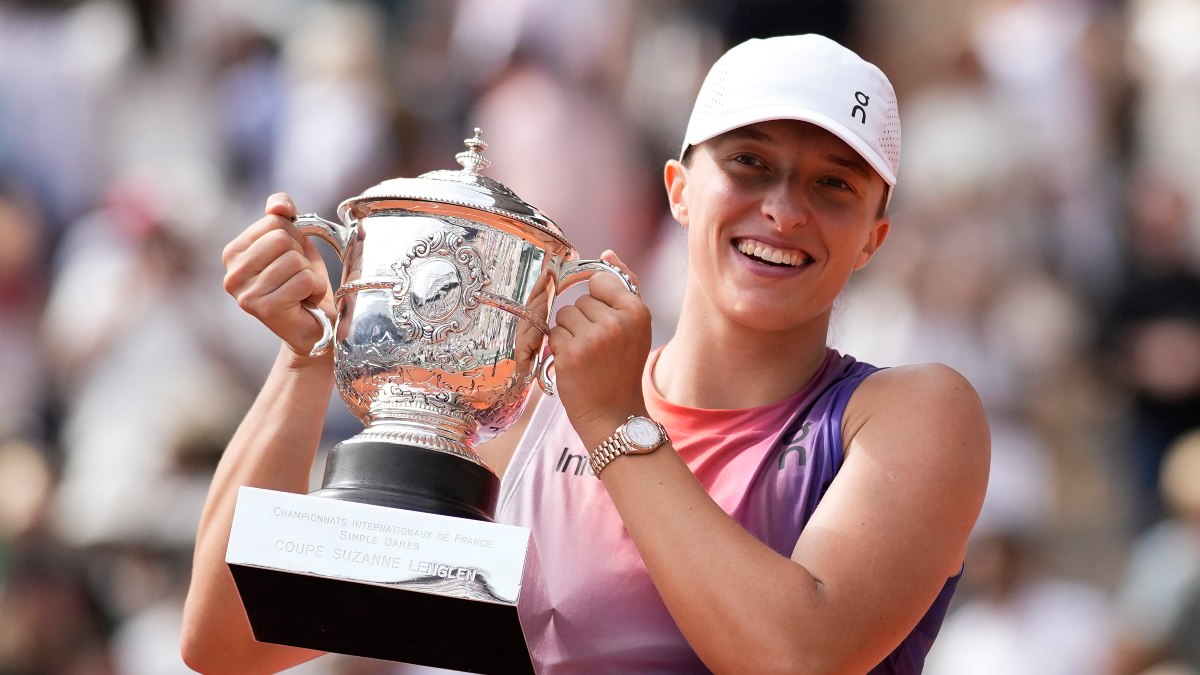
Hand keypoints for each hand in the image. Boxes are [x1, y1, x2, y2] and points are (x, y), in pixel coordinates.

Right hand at [222, 193, 335, 357]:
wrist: (313, 327)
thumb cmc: (302, 283)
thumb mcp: (294, 244)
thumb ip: (283, 217)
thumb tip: (279, 205)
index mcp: (233, 252)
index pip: (274, 221)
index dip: (295, 237)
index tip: (291, 259)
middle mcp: (232, 273)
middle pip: (282, 238)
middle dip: (302, 256)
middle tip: (298, 277)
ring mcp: (244, 294)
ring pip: (295, 260)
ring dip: (310, 275)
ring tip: (301, 291)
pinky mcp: (263, 309)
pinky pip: (304, 280)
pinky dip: (315, 289)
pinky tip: (306, 302)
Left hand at [549, 251, 651, 432]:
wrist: (614, 414)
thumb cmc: (622, 368)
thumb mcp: (635, 326)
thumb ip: (624, 286)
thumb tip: (607, 253)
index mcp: (637, 311)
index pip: (600, 280)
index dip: (598, 302)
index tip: (606, 324)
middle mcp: (616, 322)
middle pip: (580, 300)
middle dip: (583, 321)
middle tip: (598, 349)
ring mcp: (593, 338)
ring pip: (564, 315)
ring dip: (569, 334)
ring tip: (586, 356)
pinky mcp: (570, 353)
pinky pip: (553, 333)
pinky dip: (559, 348)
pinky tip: (574, 365)